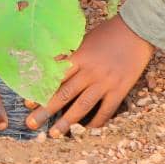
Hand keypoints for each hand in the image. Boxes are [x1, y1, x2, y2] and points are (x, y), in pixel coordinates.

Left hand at [26, 14, 153, 135]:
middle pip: (65, 94)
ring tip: (55, 134)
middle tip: (31, 123)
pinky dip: (97, 121)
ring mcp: (105, 82)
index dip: (41, 89)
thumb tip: (54, 64)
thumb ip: (72, 54)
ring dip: (67, 121)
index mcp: (80, 56)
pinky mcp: (120, 89)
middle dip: (46, 110)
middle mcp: (90, 71)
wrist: (137, 29)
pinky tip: (88, 129)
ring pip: (83, 106)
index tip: (27, 102)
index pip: (56, 76)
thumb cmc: (109, 31)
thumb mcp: (85, 39)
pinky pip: (106, 110)